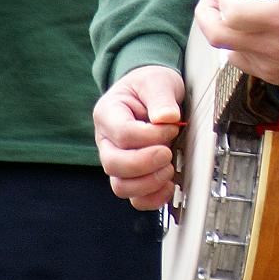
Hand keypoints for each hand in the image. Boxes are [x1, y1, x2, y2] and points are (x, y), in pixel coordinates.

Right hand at [93, 64, 184, 210]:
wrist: (150, 93)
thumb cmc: (149, 86)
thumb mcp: (157, 81)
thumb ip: (161, 97)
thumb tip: (167, 118)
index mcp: (108, 114)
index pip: (122, 134)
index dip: (150, 136)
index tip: (171, 128)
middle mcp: (106, 141)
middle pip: (114, 165)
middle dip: (145, 163)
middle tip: (168, 152)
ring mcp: (117, 161)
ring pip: (121, 187)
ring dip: (149, 183)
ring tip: (169, 167)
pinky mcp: (131, 177)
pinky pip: (135, 199)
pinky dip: (153, 198)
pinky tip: (169, 185)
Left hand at [193, 0, 278, 94]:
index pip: (231, 12)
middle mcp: (270, 46)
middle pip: (215, 35)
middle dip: (207, 12)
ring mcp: (270, 65)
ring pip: (225, 50)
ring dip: (227, 28)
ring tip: (246, 13)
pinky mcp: (273, 75)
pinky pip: (241, 61)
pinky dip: (239, 44)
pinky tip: (256, 30)